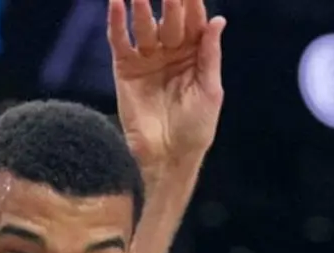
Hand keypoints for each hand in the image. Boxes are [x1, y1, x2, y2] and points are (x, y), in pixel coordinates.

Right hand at [107, 0, 224, 170]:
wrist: (167, 156)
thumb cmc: (196, 127)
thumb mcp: (210, 89)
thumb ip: (209, 55)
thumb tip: (217, 20)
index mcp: (195, 54)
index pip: (194, 21)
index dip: (192, 2)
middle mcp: (171, 53)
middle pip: (170, 19)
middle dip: (169, 0)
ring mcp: (147, 60)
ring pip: (144, 26)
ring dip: (142, 7)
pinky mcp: (124, 71)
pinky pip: (119, 42)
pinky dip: (116, 23)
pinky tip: (116, 4)